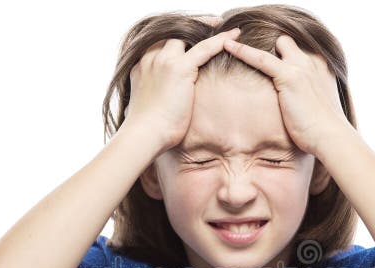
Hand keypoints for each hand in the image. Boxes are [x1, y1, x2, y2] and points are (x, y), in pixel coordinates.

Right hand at [123, 27, 241, 152]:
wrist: (144, 135)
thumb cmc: (148, 129)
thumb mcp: (149, 104)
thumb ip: (157, 93)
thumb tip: (166, 100)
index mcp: (141, 65)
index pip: (162, 42)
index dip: (179, 37)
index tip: (192, 38)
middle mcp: (150, 58)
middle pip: (174, 32)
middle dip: (192, 27)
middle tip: (211, 26)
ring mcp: (164, 61)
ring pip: (188, 35)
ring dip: (208, 28)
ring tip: (225, 28)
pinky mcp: (179, 68)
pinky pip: (204, 48)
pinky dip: (220, 40)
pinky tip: (233, 36)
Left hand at [223, 34, 349, 156]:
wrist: (331, 137)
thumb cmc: (322, 130)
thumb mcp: (316, 106)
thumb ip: (306, 96)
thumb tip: (293, 105)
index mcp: (320, 66)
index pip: (296, 50)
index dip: (282, 55)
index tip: (267, 62)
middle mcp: (312, 61)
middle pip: (287, 42)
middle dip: (273, 48)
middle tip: (251, 56)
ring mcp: (301, 66)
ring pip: (277, 43)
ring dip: (257, 45)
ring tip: (231, 44)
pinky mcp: (290, 76)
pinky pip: (261, 58)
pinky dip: (243, 51)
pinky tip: (228, 47)